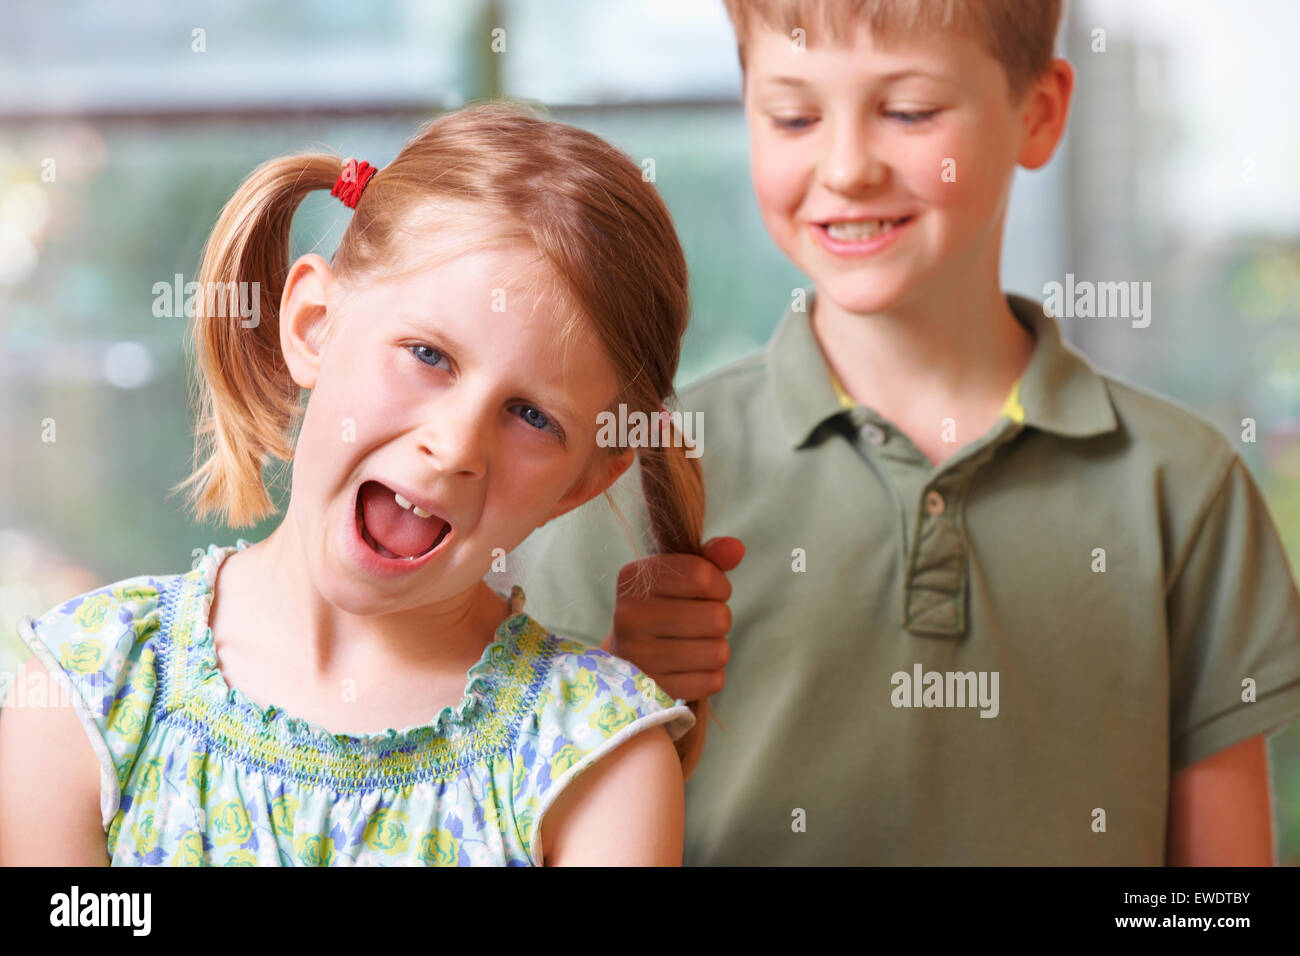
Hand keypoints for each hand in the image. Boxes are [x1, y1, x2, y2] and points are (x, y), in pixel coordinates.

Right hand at [602, 536, 744, 701]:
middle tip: (701, 621)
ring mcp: (638, 657)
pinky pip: (713, 681)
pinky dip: (710, 674)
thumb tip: (735, 548)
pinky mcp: (654, 690)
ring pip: (719, 652)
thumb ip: (710, 558)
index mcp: (632, 578)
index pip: (702, 575)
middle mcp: (629, 616)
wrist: (628, 659)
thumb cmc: (663, 607)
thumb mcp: (679, 576)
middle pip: (717, 617)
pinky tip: (689, 668)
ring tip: (694, 644)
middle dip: (720, 618)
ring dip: (716, 648)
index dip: (719, 585)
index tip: (708, 592)